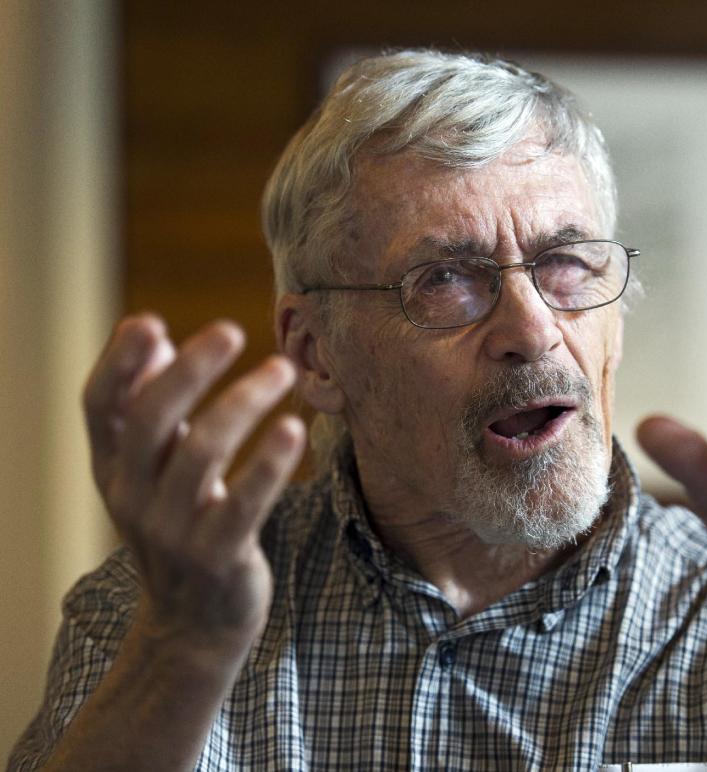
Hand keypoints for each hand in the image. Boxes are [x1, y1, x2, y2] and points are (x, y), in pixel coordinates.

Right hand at [82, 314, 305, 668]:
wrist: (194, 623)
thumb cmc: (180, 523)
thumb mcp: (154, 468)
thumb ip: (152, 404)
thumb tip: (153, 333)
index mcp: (114, 467)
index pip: (100, 406)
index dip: (118, 363)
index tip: (148, 321)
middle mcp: (133, 496)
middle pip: (152, 420)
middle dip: (191, 371)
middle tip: (232, 331)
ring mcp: (172, 530)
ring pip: (202, 454)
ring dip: (243, 403)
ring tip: (283, 369)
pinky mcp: (218, 556)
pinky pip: (243, 504)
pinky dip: (268, 464)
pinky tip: (292, 429)